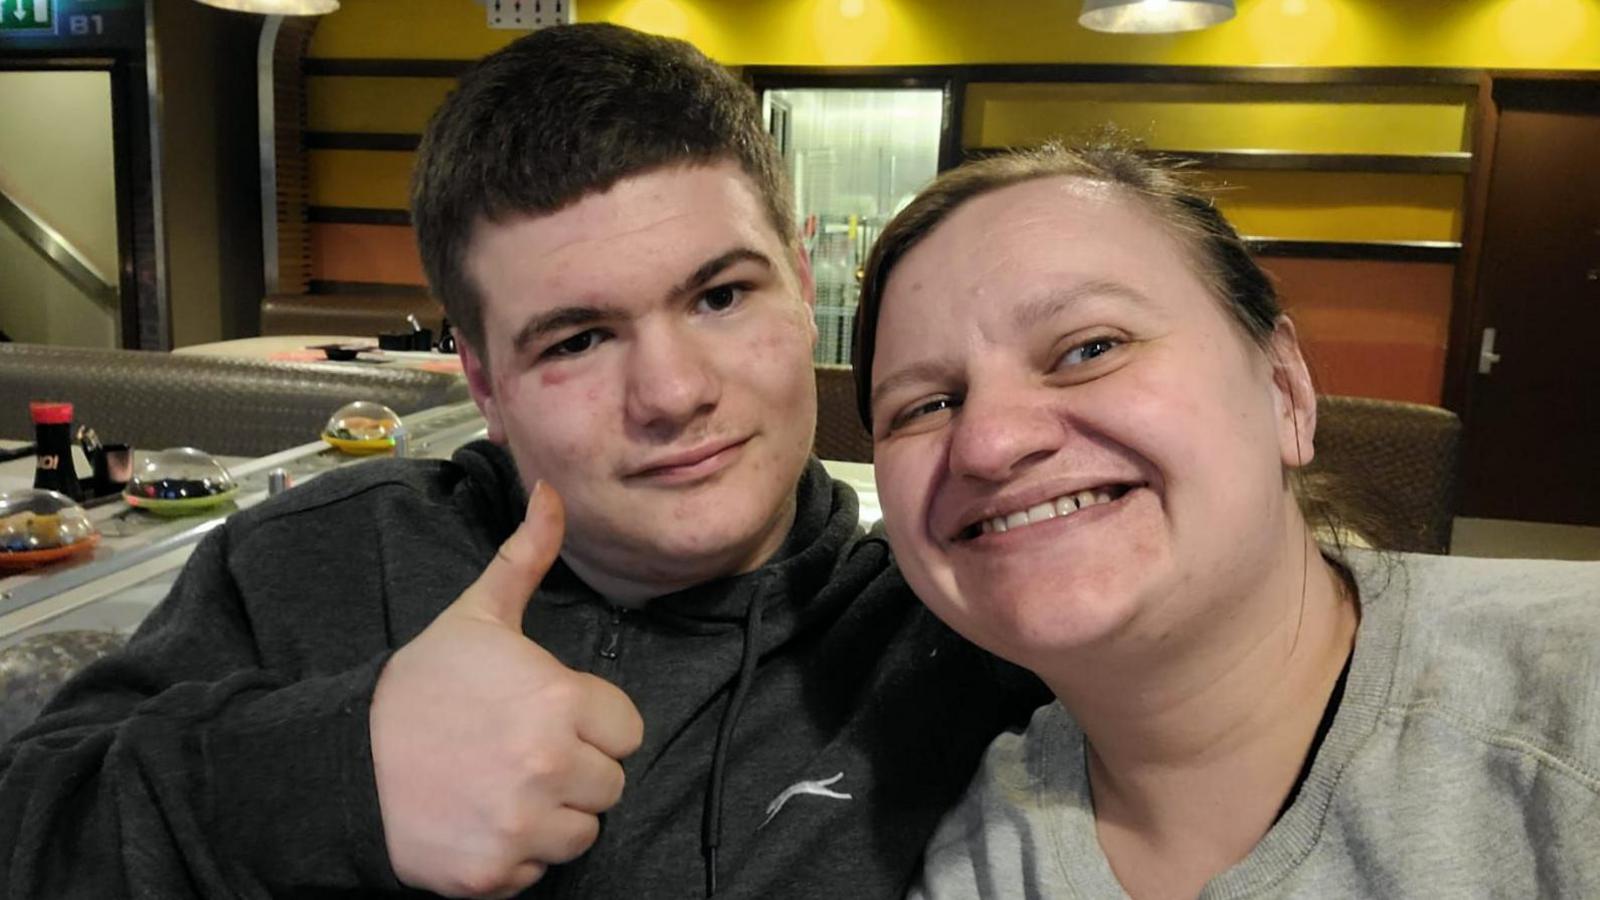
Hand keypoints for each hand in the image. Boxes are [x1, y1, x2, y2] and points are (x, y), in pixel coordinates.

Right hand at [371, 482, 644, 897]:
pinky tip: (480, 821)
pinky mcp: (495, 875)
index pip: (627, 730)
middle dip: (577, 770)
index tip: (549, 717)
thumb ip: (526, 557)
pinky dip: (517, 854)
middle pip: (611, 784)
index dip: (592, 722)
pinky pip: (540, 871)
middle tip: (522, 753)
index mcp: (560, 703)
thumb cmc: (421, 686)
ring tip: (503, 786)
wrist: (345, 760)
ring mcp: (523, 827)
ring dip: (553, 816)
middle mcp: (551, 768)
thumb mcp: (477, 616)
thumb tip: (552, 494)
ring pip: (583, 832)